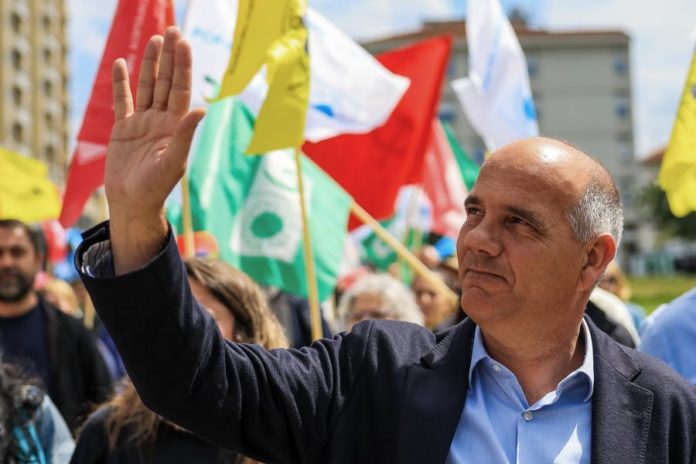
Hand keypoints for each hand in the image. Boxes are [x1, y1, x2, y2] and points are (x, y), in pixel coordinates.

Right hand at [106, 27, 204, 273]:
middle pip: (166, 82)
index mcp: (176, 126)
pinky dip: (121, 83)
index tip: (183, 43)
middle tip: (173, 31)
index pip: (180, 89)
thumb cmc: (157, 187)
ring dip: (150, 64)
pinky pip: (123, 100)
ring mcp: (142, 122)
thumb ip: (185, 134)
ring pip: (147, 86)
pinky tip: (121, 63)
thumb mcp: (174, 161)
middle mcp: (161, 120)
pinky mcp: (123, 129)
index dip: (182, 66)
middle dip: (170, 58)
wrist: (133, 202)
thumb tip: (202, 110)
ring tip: (155, 40)